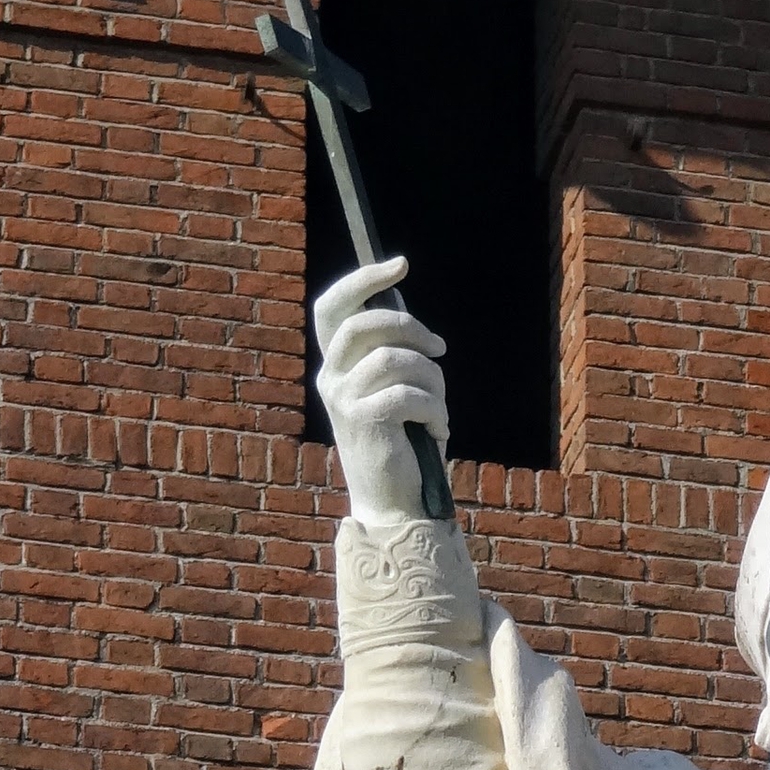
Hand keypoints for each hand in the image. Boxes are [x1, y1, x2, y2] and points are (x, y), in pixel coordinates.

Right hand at [314, 257, 450, 525]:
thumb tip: (410, 322)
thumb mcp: (393, 393)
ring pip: (397, 360)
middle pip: (366, 324)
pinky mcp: (364, 421)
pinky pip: (409, 394)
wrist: (393, 505)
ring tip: (439, 407)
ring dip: (432, 380)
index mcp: (336, 366)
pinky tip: (438, 429)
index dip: (363, 280)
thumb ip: (393, 357)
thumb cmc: (401, 446)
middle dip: (411, 328)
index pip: (333, 308)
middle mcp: (330, 378)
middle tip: (439, 348)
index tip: (400, 264)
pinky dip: (434, 410)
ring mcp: (343, 399)